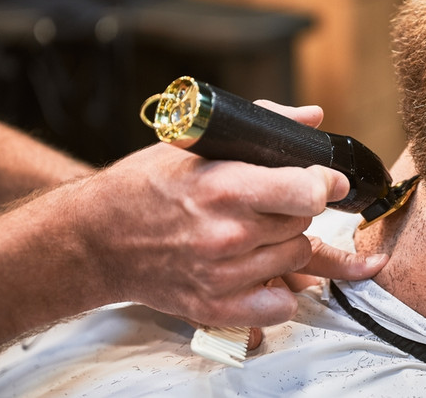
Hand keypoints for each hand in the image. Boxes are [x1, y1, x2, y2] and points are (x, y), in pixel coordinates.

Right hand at [81, 101, 385, 328]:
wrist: (97, 238)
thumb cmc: (146, 185)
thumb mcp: (198, 142)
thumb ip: (263, 125)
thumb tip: (313, 118)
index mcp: (226, 187)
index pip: (308, 192)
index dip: (326, 183)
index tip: (327, 181)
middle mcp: (228, 234)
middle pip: (304, 222)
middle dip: (296, 208)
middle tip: (267, 202)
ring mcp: (222, 276)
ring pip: (297, 257)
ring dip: (286, 243)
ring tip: (254, 230)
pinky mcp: (215, 308)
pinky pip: (280, 305)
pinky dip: (278, 289)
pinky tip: (258, 268)